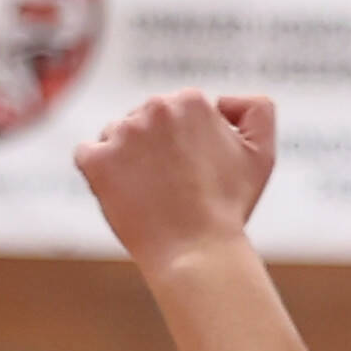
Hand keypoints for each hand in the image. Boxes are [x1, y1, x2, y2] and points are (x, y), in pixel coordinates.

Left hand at [75, 90, 274, 279]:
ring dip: (127, 159)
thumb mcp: (262, 152)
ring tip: (150, 193)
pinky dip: (100, 172)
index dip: (186, 144)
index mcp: (191, 100)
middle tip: (173, 186)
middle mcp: (155, 108)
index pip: (176, 113)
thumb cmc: (229, 205)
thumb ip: (257, 110)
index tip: (195, 172)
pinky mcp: (96, 160)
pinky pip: (87, 154)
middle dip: (155, 147)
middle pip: (144, 121)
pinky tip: (122, 192)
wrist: (196, 251)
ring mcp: (122, 133)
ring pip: (116, 136)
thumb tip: (222, 101)